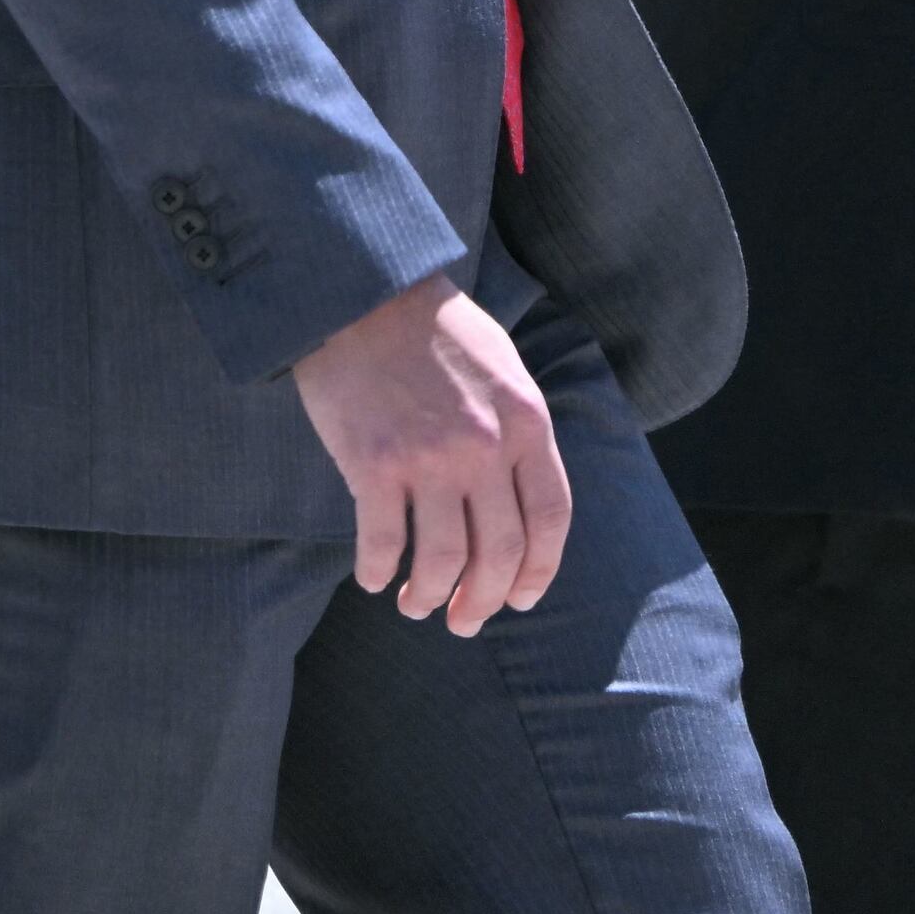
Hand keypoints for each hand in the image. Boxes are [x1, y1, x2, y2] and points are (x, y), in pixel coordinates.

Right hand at [290, 272, 570, 634]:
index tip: (520, 599)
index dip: (539, 572)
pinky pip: (381, 543)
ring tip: (416, 606)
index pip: (551, 519)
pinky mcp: (374, 464)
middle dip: (484, 601)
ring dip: (429, 597)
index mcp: (527, 423)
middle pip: (500, 553)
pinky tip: (372, 577)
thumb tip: (520, 504)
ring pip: (441, 561)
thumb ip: (519, 432)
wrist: (363, 291)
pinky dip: (376, 571)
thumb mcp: (504, 369)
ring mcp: (430, 458)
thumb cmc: (434, 330)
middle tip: (464, 622)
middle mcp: (486, 447)